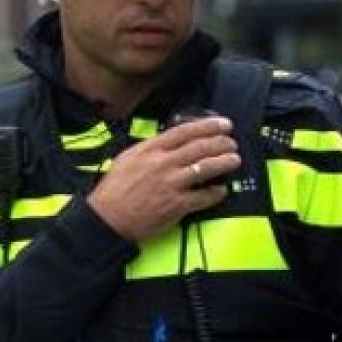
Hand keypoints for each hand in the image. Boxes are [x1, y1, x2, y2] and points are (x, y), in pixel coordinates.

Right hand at [86, 117, 240, 240]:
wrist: (107, 217)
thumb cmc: (114, 190)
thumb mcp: (127, 158)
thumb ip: (150, 149)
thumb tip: (169, 142)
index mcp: (151, 150)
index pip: (185, 131)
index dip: (208, 126)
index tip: (223, 124)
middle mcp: (163, 164)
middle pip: (200, 147)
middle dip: (221, 142)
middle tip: (232, 142)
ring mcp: (171, 184)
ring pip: (206, 168)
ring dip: (224, 162)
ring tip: (235, 159)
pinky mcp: (176, 204)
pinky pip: (203, 197)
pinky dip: (216, 192)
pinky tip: (222, 190)